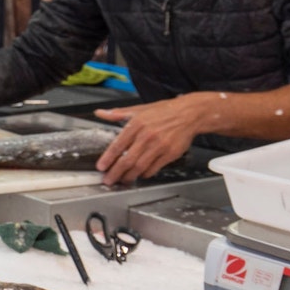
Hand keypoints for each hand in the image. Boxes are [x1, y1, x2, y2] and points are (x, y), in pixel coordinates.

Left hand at [93, 94, 211, 184]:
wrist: (189, 114)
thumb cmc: (163, 111)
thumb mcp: (138, 109)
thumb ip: (117, 113)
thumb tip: (100, 113)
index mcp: (136, 124)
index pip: (118, 145)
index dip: (108, 158)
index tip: (101, 167)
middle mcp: (147, 136)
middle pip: (127, 160)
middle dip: (116, 173)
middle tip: (108, 180)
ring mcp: (159, 146)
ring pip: (140, 166)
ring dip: (130, 176)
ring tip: (123, 180)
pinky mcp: (170, 154)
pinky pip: (154, 168)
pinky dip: (146, 173)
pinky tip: (140, 174)